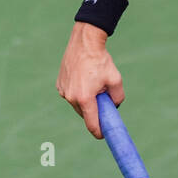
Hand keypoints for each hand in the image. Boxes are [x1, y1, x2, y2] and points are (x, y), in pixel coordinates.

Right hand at [57, 21, 124, 138]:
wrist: (84, 43)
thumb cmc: (101, 61)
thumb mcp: (116, 80)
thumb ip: (117, 98)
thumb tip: (114, 107)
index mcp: (85, 99)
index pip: (91, 123)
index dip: (98, 131)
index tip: (103, 135)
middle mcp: (71, 98)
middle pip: (85, 114)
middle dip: (95, 111)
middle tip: (104, 101)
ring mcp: (63, 91)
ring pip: (78, 104)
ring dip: (87, 101)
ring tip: (95, 84)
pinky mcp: (60, 85)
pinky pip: (71, 94)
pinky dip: (79, 92)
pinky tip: (85, 79)